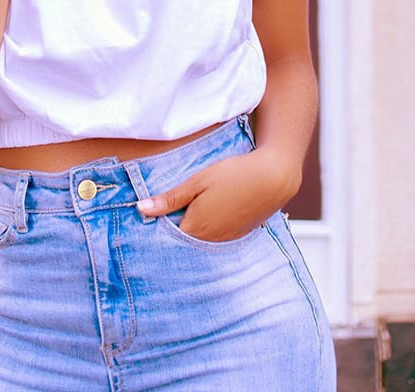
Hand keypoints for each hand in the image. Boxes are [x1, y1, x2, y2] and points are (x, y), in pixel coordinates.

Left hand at [136, 147, 301, 242]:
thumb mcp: (197, 181)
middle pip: (183, 239)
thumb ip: (170, 198)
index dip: (159, 222)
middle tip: (173, 209)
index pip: (167, 234)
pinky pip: (217, 238)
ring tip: (193, 209)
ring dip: (194, 229)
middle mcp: (210, 240)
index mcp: (195, 227)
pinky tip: (213, 212)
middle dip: (175, 227)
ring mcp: (226, 239)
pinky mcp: (238, 235)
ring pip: (200, 239)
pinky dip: (210, 229)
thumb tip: (141, 209)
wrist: (273, 177)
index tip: (153, 212)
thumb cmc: (233, 175)